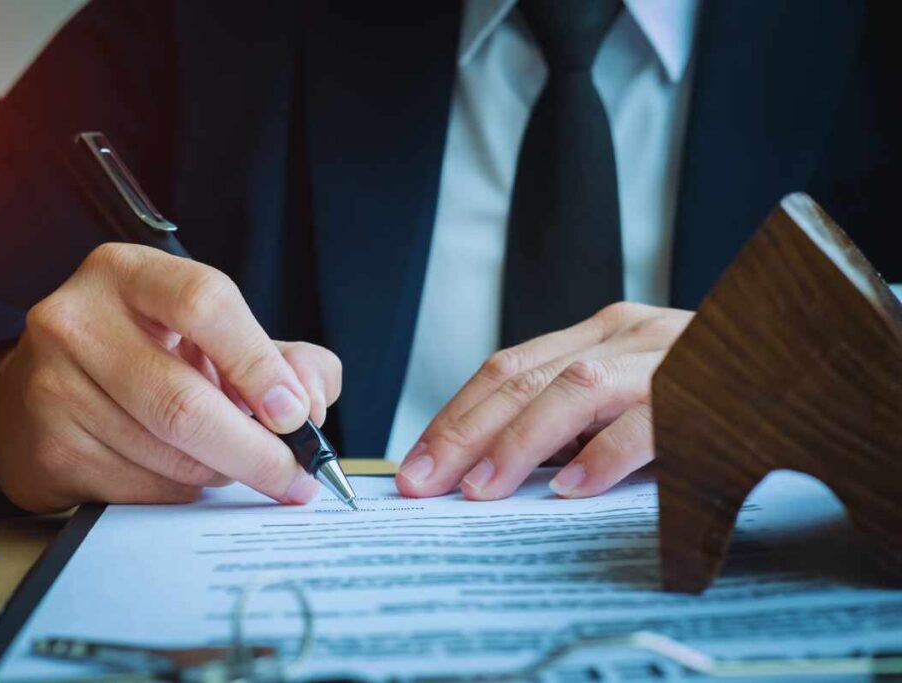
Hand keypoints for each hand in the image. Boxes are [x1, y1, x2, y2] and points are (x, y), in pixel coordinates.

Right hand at [0, 244, 341, 511]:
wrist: (38, 399)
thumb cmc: (148, 358)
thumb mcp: (218, 338)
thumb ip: (287, 359)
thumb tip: (311, 403)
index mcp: (128, 273)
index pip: (204, 303)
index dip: (258, 364)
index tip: (295, 414)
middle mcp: (78, 320)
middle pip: (183, 401)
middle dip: (256, 451)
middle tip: (296, 477)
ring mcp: (53, 385)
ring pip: (168, 454)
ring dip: (221, 472)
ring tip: (234, 462)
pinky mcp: (47, 447)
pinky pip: (141, 489)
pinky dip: (182, 491)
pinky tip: (184, 473)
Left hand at [395, 303, 691, 500]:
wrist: (801, 351)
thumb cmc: (701, 388)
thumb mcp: (629, 393)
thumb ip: (573, 417)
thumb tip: (491, 467)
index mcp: (598, 331)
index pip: (509, 366)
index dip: (455, 413)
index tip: (417, 462)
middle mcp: (625, 332)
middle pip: (524, 375)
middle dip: (464, 431)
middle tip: (425, 482)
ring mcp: (666, 353)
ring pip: (575, 387)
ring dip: (521, 442)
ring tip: (482, 489)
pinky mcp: (708, 385)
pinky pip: (652, 419)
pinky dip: (608, 454)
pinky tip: (575, 489)